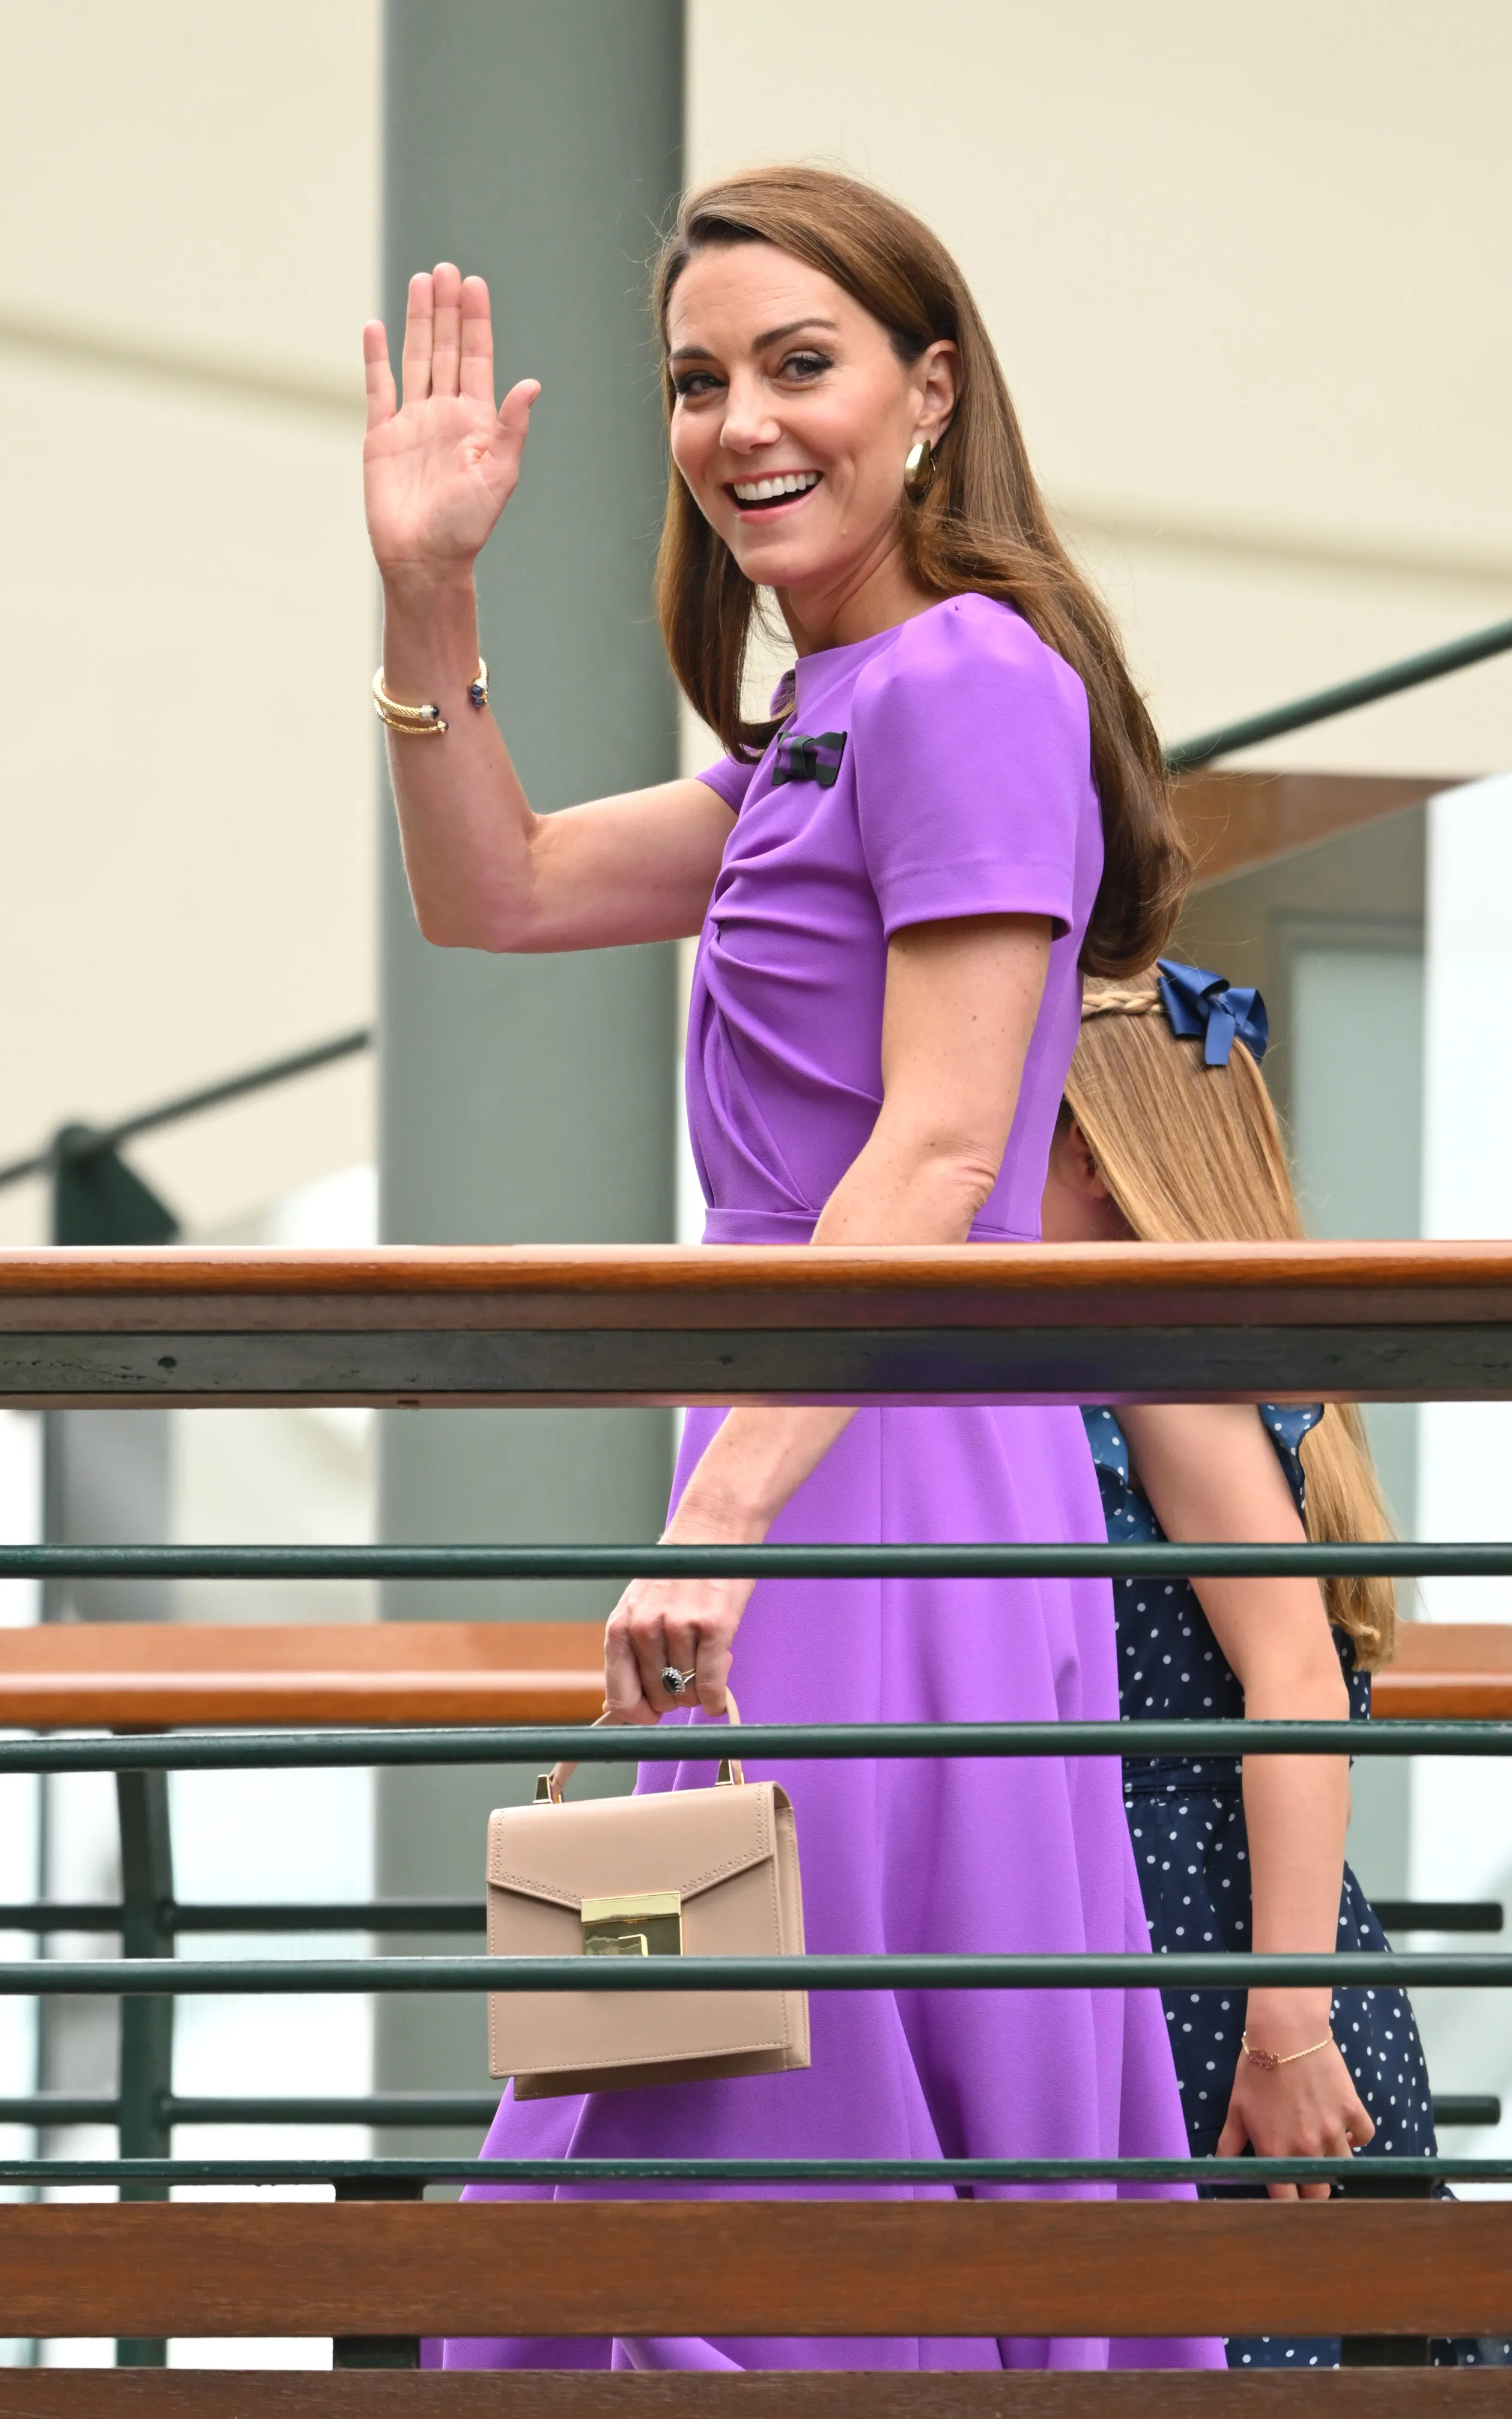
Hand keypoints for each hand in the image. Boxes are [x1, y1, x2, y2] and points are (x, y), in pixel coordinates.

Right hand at [362, 263, 538, 578]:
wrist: (424, 560)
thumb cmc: (466, 527)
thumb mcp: (499, 476)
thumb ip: (511, 428)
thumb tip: (531, 385)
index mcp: (476, 421)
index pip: (476, 358)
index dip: (475, 322)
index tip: (474, 284)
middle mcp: (445, 414)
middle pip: (445, 349)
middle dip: (447, 309)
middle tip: (447, 269)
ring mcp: (412, 422)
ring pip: (415, 359)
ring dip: (417, 321)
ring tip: (421, 282)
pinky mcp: (381, 436)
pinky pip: (378, 388)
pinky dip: (376, 358)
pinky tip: (376, 327)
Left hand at [546, 1501, 759, 1794]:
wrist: (712, 1531)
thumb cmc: (677, 1574)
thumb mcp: (640, 1609)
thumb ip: (634, 1655)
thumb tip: (638, 1711)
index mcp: (619, 1628)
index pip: (618, 1698)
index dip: (638, 1717)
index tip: (653, 1718)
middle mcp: (644, 1629)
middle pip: (659, 1699)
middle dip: (676, 1696)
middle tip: (689, 1672)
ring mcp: (678, 1627)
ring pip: (689, 1693)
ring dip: (700, 1688)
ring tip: (706, 1658)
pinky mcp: (714, 1626)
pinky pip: (713, 1684)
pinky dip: (718, 1697)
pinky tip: (721, 1697)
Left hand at [1217, 2035, 1374, 2200]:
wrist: (1286, 2033)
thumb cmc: (1255, 2069)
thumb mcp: (1236, 2108)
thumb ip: (1229, 2144)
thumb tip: (1220, 2170)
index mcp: (1276, 2152)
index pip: (1287, 2199)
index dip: (1286, 2202)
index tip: (1287, 2196)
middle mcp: (1307, 2148)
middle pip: (1319, 2192)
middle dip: (1312, 2190)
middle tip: (1307, 2178)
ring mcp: (1334, 2131)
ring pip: (1344, 2168)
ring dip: (1335, 2164)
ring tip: (1325, 2152)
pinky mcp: (1352, 2110)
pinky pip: (1364, 2136)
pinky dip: (1357, 2136)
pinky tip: (1344, 2129)